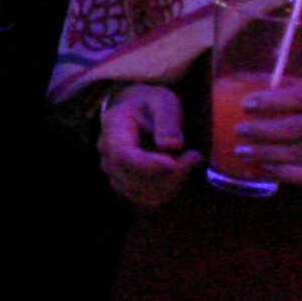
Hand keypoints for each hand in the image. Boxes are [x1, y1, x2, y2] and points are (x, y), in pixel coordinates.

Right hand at [99, 84, 202, 207]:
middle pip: (133, 178)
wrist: (140, 111)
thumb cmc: (153, 104)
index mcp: (113, 126)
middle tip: (195, 155)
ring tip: (189, 159)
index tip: (174, 164)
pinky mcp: (123, 184)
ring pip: (141, 192)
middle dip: (169, 174)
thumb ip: (168, 120)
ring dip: (171, 183)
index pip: (122, 155)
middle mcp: (106, 151)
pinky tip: (180, 171)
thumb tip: (171, 146)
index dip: (147, 165)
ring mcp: (112, 170)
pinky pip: (145, 198)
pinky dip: (167, 190)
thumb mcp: (164, 102)